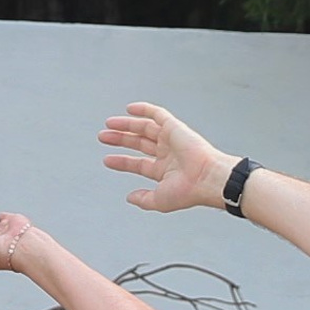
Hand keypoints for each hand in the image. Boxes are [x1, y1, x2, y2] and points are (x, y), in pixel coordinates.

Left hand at [100, 102, 233, 212]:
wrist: (206, 178)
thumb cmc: (189, 190)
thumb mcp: (160, 200)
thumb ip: (144, 200)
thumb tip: (131, 198)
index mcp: (165, 171)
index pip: (139, 164)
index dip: (122, 162)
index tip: (107, 160)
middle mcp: (168, 154)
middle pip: (139, 143)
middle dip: (120, 140)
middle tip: (103, 137)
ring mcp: (171, 140)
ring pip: (144, 128)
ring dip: (126, 125)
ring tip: (109, 124)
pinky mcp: (175, 127)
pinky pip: (158, 114)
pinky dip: (144, 109)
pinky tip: (129, 109)